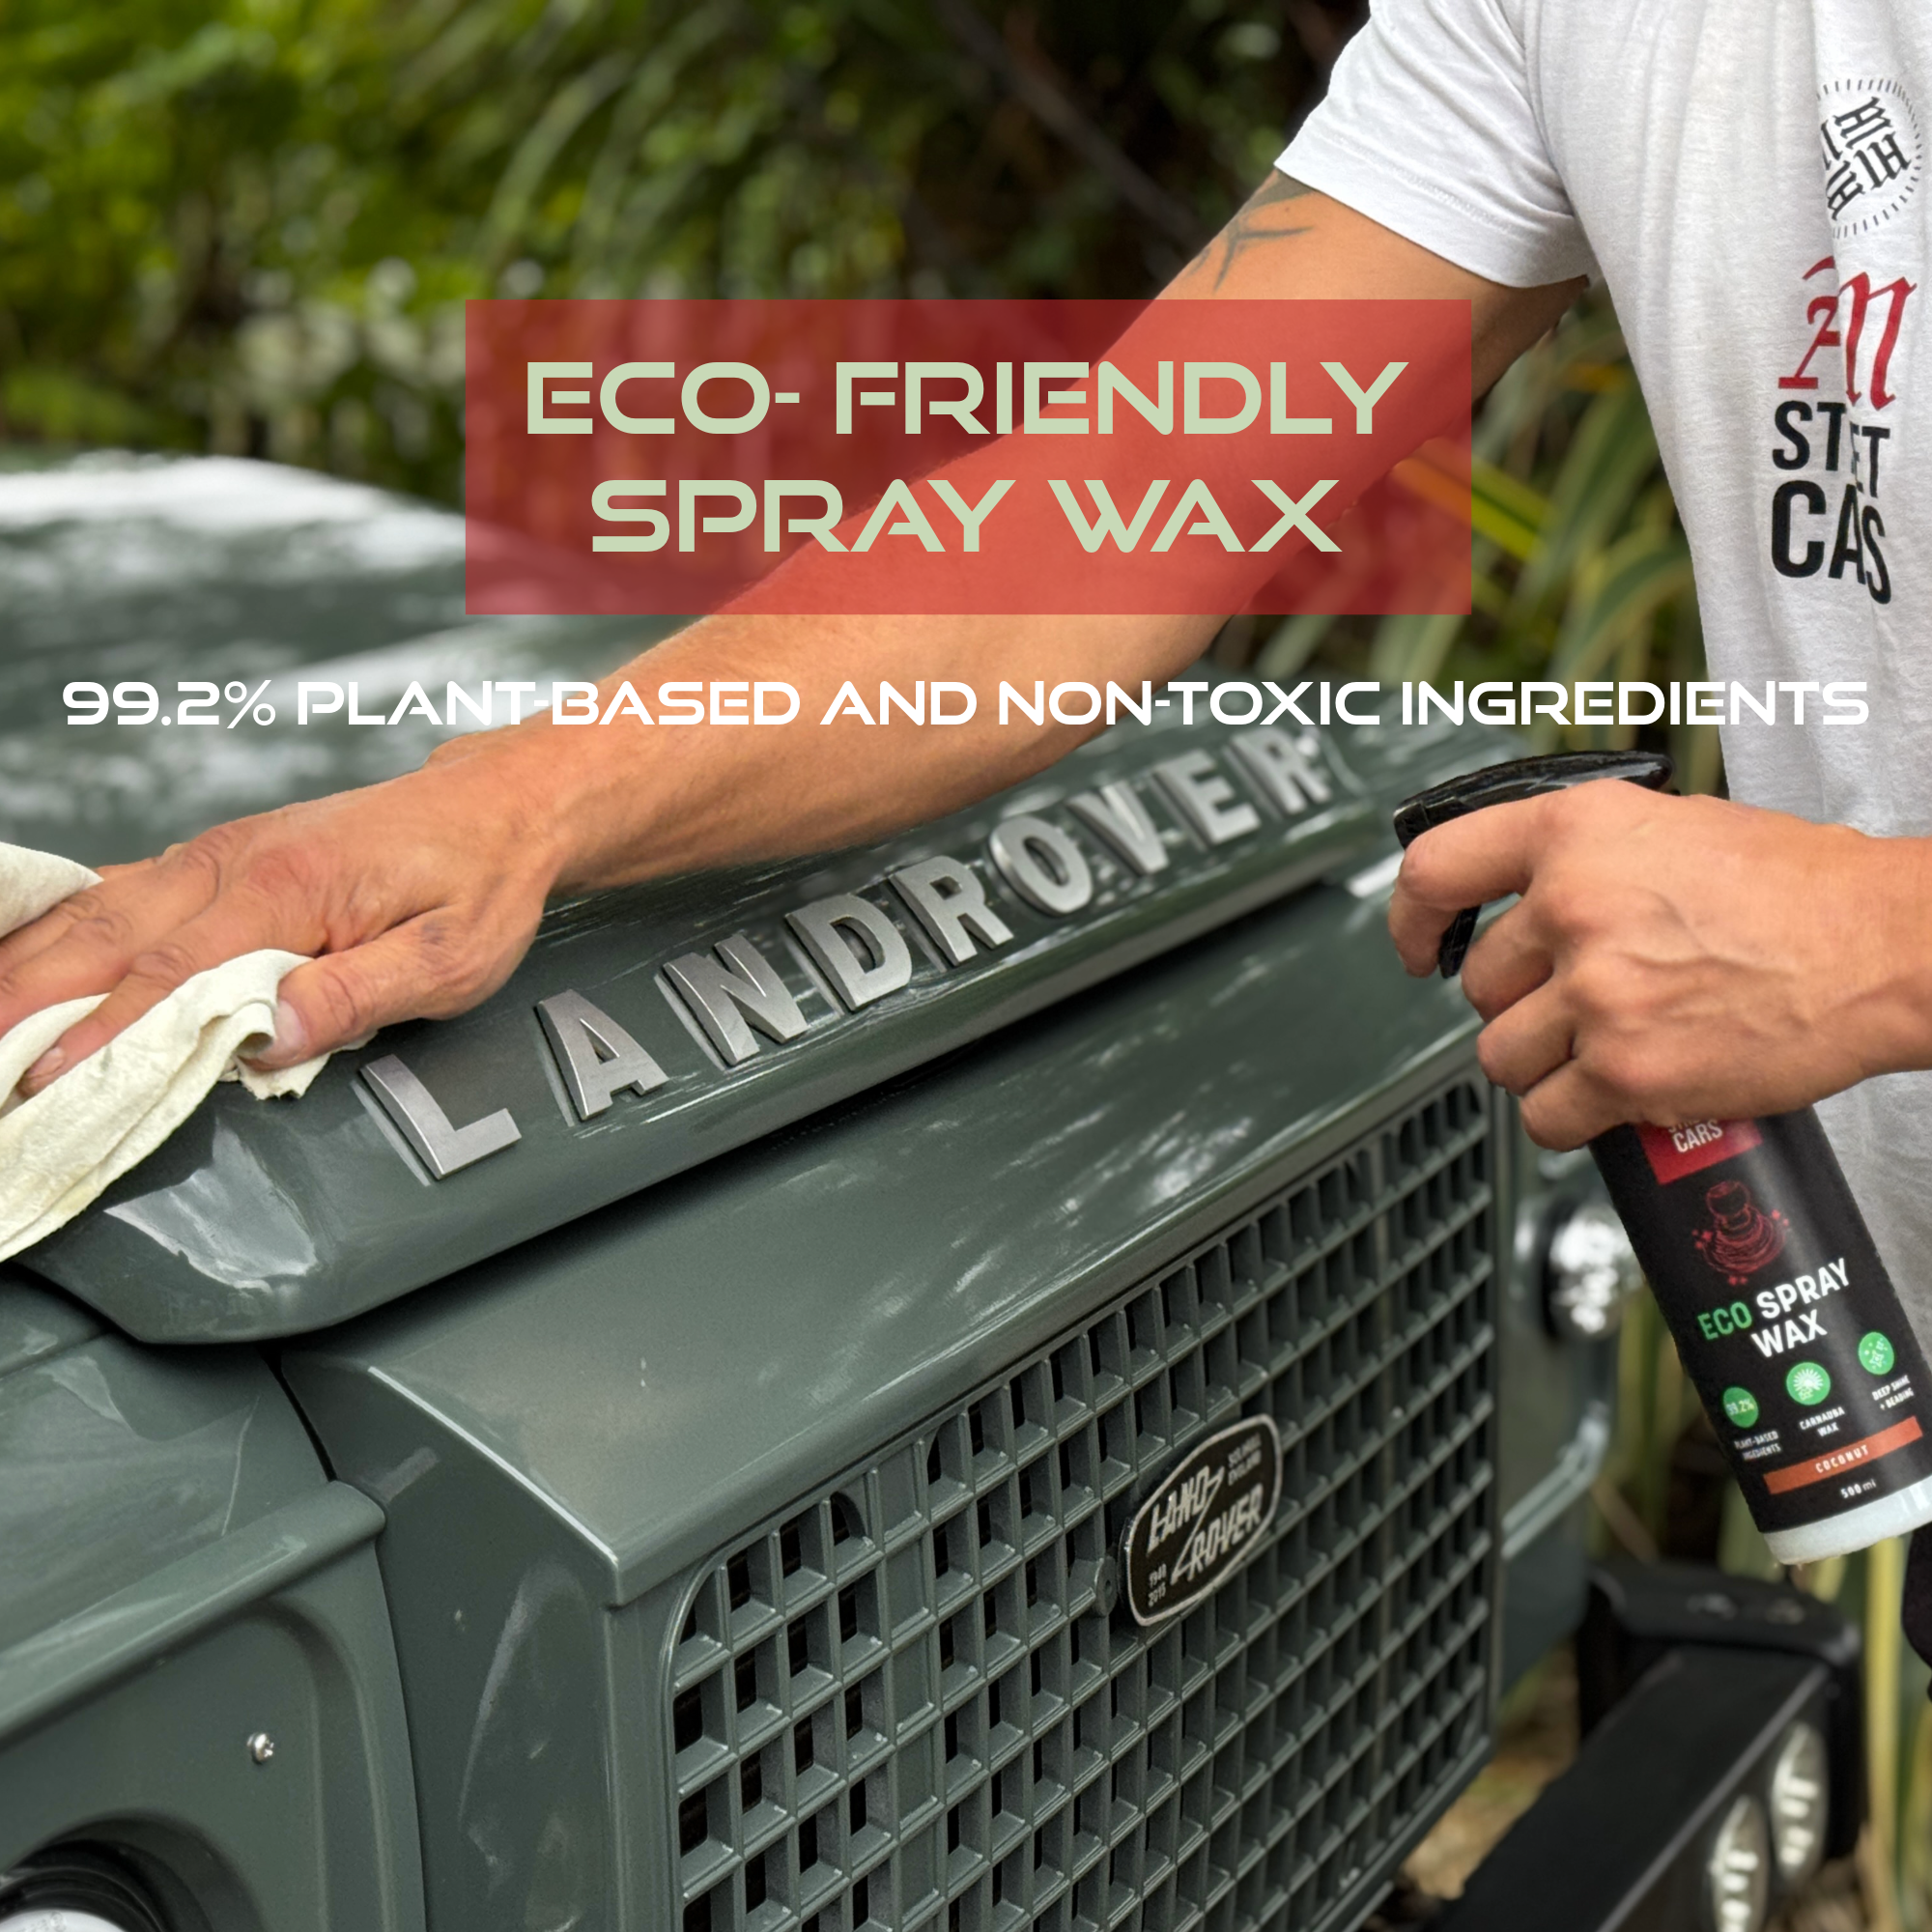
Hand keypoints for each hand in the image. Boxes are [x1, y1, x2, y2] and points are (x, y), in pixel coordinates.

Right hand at [0, 729, 566, 1096]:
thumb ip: (359, 993)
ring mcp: (214, 856)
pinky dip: (53, 929)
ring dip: (22, 969)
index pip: (169, 976)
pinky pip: (113, 894)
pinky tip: (17, 962)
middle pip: (101, 939)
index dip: (100, 1038)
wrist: (497, 808)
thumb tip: (271, 1037)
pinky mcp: (213, 861)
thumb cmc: (480, 883)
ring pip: (92, 912)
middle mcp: (230, 862)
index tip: (43, 1089)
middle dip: (24, 1006)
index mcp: (284, 887)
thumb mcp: (451, 956)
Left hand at [1388, 778, 1931, 1148]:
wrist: (1884, 945)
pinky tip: (1613, 1095)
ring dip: (1544, 1064)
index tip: (1416, 949)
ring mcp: (1597, 993)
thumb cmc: (1798, 888)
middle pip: (1479, 985)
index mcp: (1575, 834)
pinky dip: (1571, 1117)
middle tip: (1585, 1003)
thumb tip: (1521, 899)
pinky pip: (1545, 1116)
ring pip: (1502, 1055)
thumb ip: (1585, 857)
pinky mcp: (1627, 1071)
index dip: (1410, 919)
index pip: (1436, 871)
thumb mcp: (1672, 828)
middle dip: (1522, 1003)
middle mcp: (1573, 907)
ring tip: (1607, 1047)